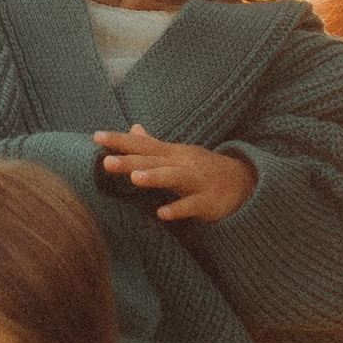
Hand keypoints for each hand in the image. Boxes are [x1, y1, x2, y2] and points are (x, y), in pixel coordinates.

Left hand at [91, 129, 255, 222]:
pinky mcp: (208, 202)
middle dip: (130, 160)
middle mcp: (183, 164)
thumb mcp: (179, 154)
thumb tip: (132, 128)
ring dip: (154, 178)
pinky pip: (191, 206)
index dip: (120, 141)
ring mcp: (196, 182)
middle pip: (153, 161)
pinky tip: (161, 214)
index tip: (96, 136)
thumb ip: (153, 144)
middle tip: (105, 161)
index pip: (142, 145)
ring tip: (134, 179)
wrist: (246, 183)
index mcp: (173, 153)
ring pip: (173, 178)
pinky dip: (178, 209)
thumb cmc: (205, 169)